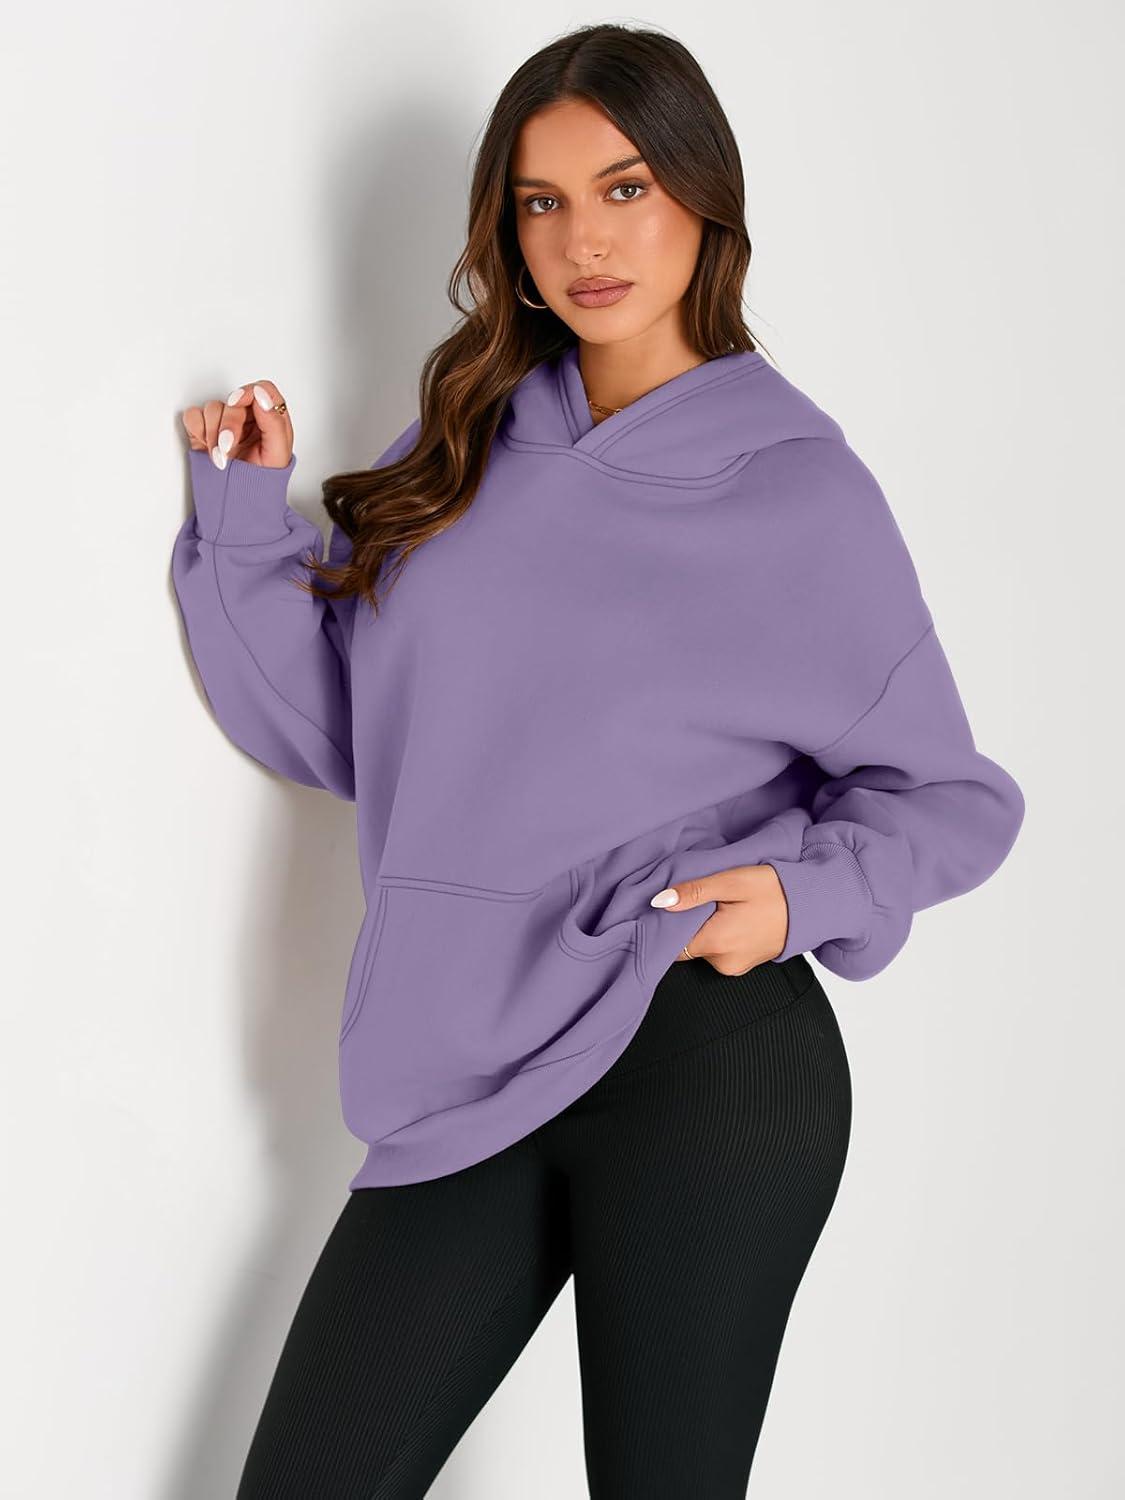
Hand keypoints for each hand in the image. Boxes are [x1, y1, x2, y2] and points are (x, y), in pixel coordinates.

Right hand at [180, 379, 293, 471]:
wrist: (240, 500)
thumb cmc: (262, 479)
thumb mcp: (278, 453)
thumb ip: (274, 421)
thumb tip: (261, 395)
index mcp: (270, 418)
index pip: (262, 389)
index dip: (249, 392)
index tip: (238, 403)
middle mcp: (247, 416)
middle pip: (234, 401)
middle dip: (228, 425)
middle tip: (228, 447)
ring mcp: (224, 422)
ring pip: (212, 407)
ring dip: (212, 433)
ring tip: (220, 456)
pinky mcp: (204, 430)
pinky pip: (194, 416)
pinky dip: (197, 430)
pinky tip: (207, 447)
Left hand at [650, 864, 788, 973]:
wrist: (812, 906)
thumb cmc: (774, 890)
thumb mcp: (731, 882)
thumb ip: (694, 892)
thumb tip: (661, 902)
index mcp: (716, 943)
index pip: (671, 943)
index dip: (668, 924)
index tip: (673, 906)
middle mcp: (722, 963)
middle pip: (686, 947)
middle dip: (687, 925)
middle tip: (702, 900)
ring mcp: (734, 967)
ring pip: (702, 949)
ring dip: (704, 930)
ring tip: (721, 907)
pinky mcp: (743, 965)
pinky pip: (718, 952)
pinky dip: (719, 936)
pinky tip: (731, 918)